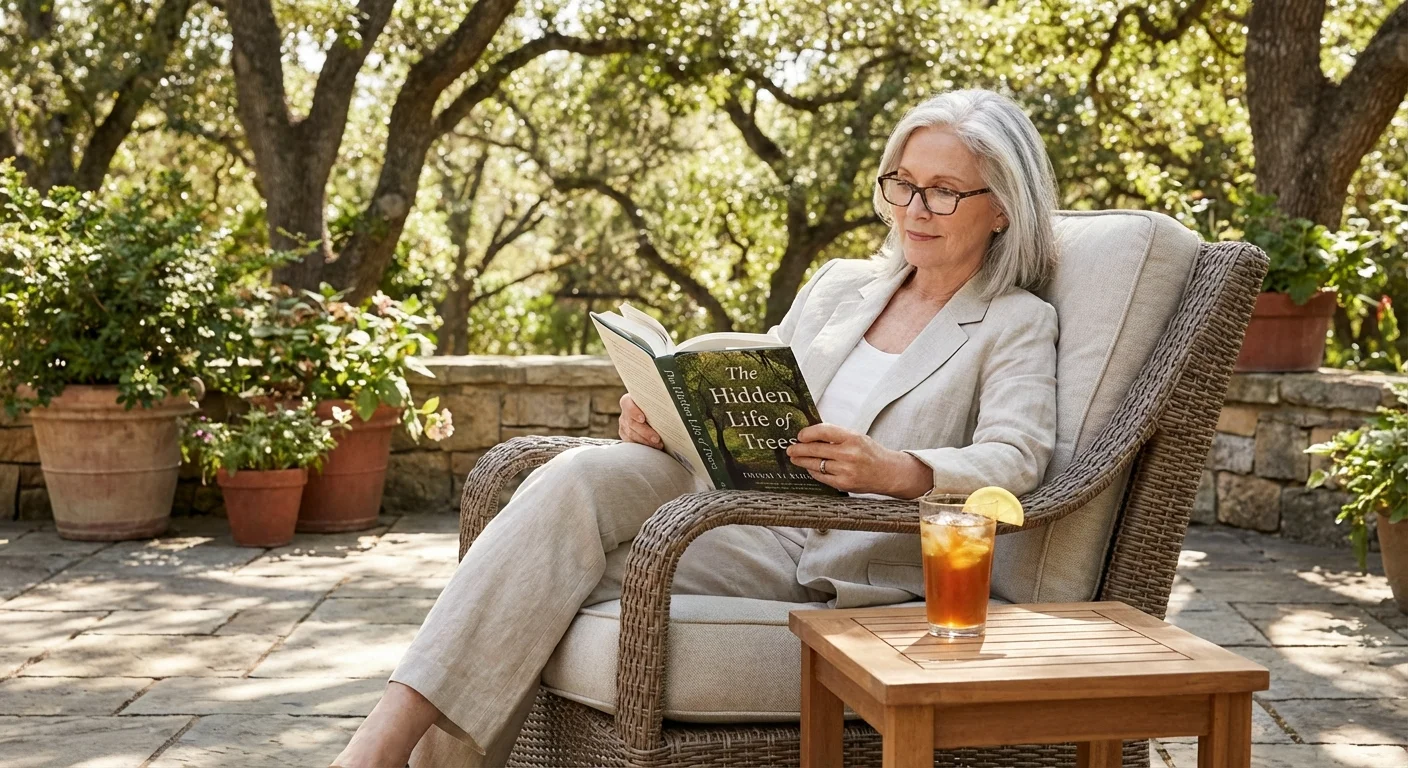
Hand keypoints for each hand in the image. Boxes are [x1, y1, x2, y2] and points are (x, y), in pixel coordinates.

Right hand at [618, 394, 663, 449]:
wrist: (653, 414)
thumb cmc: (656, 405)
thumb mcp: (656, 401)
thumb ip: (659, 401)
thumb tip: (672, 404)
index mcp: (629, 401)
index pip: (627, 403)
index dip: (634, 411)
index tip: (643, 419)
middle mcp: (625, 413)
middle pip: (631, 423)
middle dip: (645, 432)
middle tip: (657, 439)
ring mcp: (624, 425)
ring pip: (632, 435)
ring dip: (646, 441)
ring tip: (659, 445)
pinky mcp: (625, 435)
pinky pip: (632, 443)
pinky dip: (643, 446)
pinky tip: (653, 448)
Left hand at [786, 423, 932, 497]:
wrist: (888, 473)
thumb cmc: (870, 452)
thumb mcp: (857, 437)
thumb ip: (836, 435)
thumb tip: (810, 433)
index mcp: (853, 438)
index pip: (823, 431)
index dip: (808, 433)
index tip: (800, 435)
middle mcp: (849, 454)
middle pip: (815, 449)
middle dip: (798, 449)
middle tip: (790, 448)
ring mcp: (846, 470)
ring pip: (816, 464)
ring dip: (802, 461)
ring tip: (795, 458)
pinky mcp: (844, 484)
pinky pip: (822, 477)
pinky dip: (813, 472)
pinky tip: (809, 468)